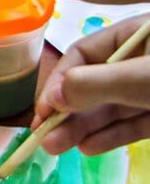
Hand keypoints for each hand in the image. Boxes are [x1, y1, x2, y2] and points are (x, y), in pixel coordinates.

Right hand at [32, 13, 149, 155]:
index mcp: (135, 36)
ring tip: (55, 147)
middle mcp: (140, 61)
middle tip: (43, 136)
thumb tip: (50, 98)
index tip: (44, 109)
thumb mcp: (139, 75)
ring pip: (111, 108)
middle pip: (94, 85)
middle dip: (66, 111)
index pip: (83, 54)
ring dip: (82, 128)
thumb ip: (95, 84)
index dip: (60, 81)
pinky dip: (111, 136)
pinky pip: (132, 124)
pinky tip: (87, 147)